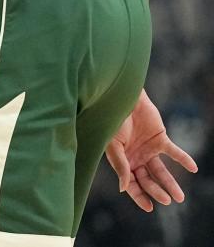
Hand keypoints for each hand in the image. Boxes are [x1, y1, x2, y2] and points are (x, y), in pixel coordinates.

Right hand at [105, 89, 197, 211]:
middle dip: (157, 191)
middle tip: (168, 200)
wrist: (122, 99)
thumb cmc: (112, 120)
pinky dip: (183, 159)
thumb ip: (120, 165)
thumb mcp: (113, 144)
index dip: (139, 196)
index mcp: (122, 161)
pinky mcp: (160, 138)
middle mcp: (136, 157)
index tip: (149, 207)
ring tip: (179, 197)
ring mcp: (149, 149)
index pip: (131, 183)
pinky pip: (174, 152)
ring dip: (171, 183)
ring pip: (161, 170)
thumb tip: (123, 189)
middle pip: (148, 179)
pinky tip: (193, 168)